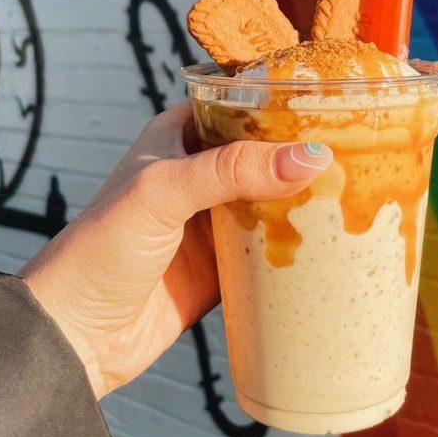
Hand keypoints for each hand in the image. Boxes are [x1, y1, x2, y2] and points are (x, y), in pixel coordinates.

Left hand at [20, 104, 331, 398]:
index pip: (239, 105)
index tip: (335, 100)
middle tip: (363, 148)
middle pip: (265, 155)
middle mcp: (199, 175)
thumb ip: (231, 170)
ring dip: (307, 201)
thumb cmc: (100, 249)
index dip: (282, 101)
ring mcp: (213, 223)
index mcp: (177, 138)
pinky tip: (335, 243)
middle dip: (305, 154)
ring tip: (360, 192)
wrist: (74, 336)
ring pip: (274, 202)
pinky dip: (299, 248)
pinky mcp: (224, 268)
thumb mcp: (162, 192)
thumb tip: (310, 158)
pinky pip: (272, 251)